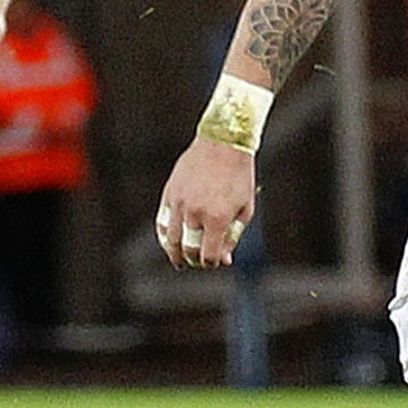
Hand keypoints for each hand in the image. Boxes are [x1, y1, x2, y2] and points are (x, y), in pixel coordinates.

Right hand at [157, 138, 256, 267]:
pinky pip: (161, 222)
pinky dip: (164, 236)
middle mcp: (195, 212)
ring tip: (180, 260)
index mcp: (217, 218)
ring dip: (175, 253)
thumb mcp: (245, 209)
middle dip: (194, 260)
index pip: (208, 254)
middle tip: (199, 263)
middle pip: (188, 249)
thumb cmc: (239, 177)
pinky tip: (169, 243)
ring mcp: (179, 203)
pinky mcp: (169, 194)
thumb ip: (233, 236)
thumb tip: (223, 259)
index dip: (211, 263)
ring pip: (171, 238)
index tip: (215, 263)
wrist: (223, 145)